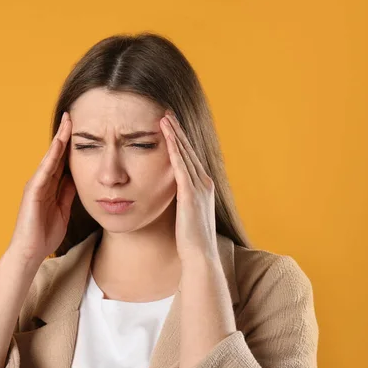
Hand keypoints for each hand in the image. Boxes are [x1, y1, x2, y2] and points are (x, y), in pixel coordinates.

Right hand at [7, 112, 76, 265]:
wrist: (30, 252)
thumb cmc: (45, 233)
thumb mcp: (63, 209)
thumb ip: (68, 193)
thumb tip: (77, 178)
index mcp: (49, 186)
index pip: (61, 160)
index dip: (70, 144)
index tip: (79, 128)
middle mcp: (41, 182)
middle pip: (55, 154)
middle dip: (64, 135)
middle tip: (73, 115)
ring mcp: (36, 185)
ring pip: (50, 158)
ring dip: (59, 140)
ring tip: (68, 123)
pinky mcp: (33, 192)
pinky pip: (44, 171)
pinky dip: (51, 157)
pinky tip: (58, 145)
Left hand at [160, 110, 218, 262]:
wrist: (200, 256)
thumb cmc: (191, 239)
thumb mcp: (187, 213)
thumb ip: (183, 200)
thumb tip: (173, 194)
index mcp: (203, 186)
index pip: (190, 157)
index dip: (180, 139)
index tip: (170, 124)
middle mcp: (204, 183)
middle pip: (188, 150)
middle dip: (177, 130)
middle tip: (166, 112)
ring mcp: (199, 188)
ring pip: (185, 154)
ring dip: (175, 135)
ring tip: (164, 117)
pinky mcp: (190, 195)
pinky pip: (180, 167)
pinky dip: (174, 150)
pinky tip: (167, 137)